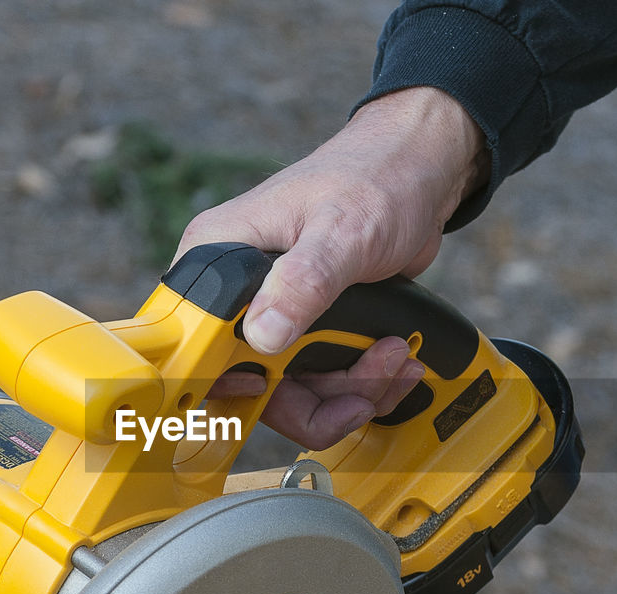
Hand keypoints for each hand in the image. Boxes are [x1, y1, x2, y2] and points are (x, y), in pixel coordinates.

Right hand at [178, 86, 487, 445]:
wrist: (420, 173)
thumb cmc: (376, 178)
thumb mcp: (343, 230)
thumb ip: (304, 282)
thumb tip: (262, 337)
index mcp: (220, 256)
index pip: (195, 341)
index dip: (228, 382)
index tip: (274, 389)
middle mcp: (239, 292)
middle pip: (252, 383)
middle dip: (318, 397)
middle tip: (364, 385)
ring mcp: (276, 314)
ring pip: (296, 391)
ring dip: (354, 390)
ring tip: (396, 358)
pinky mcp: (310, 328)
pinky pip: (326, 383)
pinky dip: (366, 383)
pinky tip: (397, 359)